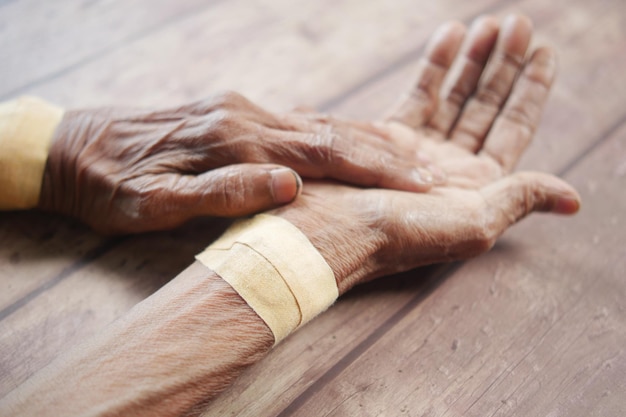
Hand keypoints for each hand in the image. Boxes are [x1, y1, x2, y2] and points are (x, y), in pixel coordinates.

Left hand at [38, 92, 435, 233]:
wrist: (77, 149)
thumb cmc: (117, 185)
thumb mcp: (157, 202)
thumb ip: (223, 191)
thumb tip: (289, 185)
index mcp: (233, 142)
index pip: (322, 155)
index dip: (373, 171)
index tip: (418, 185)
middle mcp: (245, 118)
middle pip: (330, 134)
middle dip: (383, 154)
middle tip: (429, 173)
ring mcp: (241, 111)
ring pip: (318, 124)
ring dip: (364, 142)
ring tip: (407, 157)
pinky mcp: (234, 113)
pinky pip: (295, 122)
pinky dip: (332, 133)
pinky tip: (352, 140)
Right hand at [272, 15, 580, 293]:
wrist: (329, 232)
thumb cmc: (399, 233)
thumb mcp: (473, 223)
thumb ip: (521, 198)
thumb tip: (572, 198)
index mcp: (475, 189)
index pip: (513, 129)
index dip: (531, 90)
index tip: (545, 51)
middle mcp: (449, 168)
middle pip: (486, 106)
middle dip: (505, 66)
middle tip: (520, 24)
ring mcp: (417, 150)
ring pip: (454, 96)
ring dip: (474, 60)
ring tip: (491, 24)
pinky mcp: (385, 137)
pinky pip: (418, 94)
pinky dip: (436, 65)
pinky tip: (450, 36)